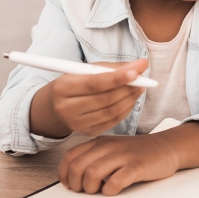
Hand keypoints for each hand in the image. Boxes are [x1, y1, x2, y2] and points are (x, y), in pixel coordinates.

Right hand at [31, 59, 147, 137]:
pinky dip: (126, 110)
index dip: (117, 78)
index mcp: (63, 88)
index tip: (136, 71)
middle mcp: (67, 108)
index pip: (94, 84)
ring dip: (130, 99)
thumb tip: (139, 65)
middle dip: (127, 88)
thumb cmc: (75, 83)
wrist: (56, 106)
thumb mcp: (86, 70)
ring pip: (110, 112)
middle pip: (104, 99)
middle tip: (143, 78)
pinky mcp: (87, 132)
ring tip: (140, 87)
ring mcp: (77, 123)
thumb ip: (112, 67)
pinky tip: (131, 100)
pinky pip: (112, 122)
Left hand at [58, 122, 198, 195]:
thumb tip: (74, 178)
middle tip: (83, 191)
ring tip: (97, 192)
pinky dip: (109, 191)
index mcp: (100, 142)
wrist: (167, 146)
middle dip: (76, 184)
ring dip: (90, 188)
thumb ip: (95, 157)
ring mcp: (123, 155)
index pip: (70, 156)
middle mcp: (109, 146)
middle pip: (78, 167)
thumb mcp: (113, 148)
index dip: (64, 173)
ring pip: (92, 173)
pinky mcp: (137, 166)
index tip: (68, 184)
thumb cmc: (138, 152)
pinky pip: (115, 181)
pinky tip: (113, 191)